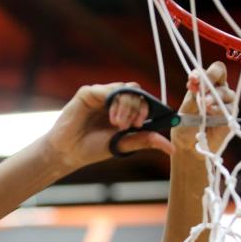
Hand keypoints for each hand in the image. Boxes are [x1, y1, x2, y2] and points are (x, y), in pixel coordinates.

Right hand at [44, 82, 174, 169]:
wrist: (69, 153)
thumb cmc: (93, 149)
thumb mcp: (123, 144)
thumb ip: (145, 141)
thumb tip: (171, 148)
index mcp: (124, 110)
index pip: (143, 100)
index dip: (147, 109)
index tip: (142, 123)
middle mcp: (113, 100)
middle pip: (136, 92)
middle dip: (137, 108)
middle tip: (130, 126)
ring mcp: (101, 95)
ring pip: (124, 89)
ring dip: (127, 106)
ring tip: (118, 125)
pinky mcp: (88, 93)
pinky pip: (107, 90)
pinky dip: (114, 102)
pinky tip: (111, 118)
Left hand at [172, 61, 235, 153]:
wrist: (188, 147)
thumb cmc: (185, 126)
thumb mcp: (185, 109)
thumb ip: (192, 96)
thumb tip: (195, 82)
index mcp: (205, 84)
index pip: (207, 70)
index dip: (201, 72)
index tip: (192, 79)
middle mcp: (217, 89)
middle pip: (220, 72)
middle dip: (209, 77)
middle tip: (199, 87)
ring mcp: (226, 102)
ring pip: (225, 91)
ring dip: (214, 96)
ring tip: (204, 104)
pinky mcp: (231, 115)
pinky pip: (229, 108)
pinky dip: (219, 108)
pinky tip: (211, 111)